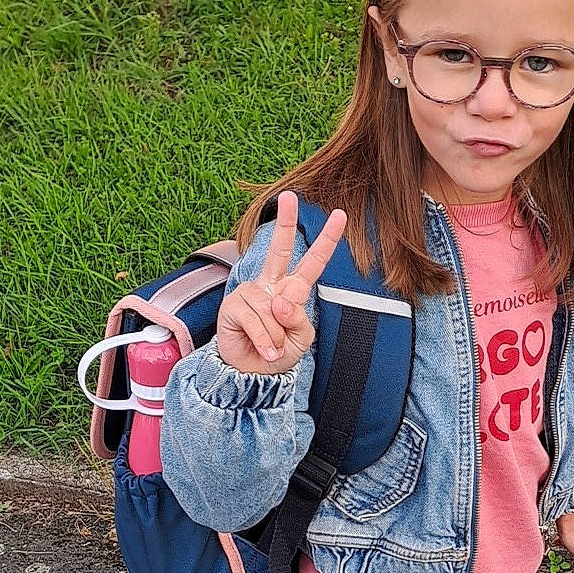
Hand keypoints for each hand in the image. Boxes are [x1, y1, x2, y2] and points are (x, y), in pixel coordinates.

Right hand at [217, 190, 346, 375]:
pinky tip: (264, 350)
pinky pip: (258, 322)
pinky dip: (265, 341)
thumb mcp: (300, 340)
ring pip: (273, 309)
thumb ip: (297, 320)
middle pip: (279, 249)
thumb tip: (280, 301)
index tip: (340, 215)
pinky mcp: (233, 307)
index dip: (327, 240)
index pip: (312, 262)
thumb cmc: (277, 354)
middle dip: (284, 222)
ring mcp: (250, 293)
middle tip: (289, 196)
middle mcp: (271, 286)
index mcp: (292, 290)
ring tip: (272, 347)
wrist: (251, 375)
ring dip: (277, 337)